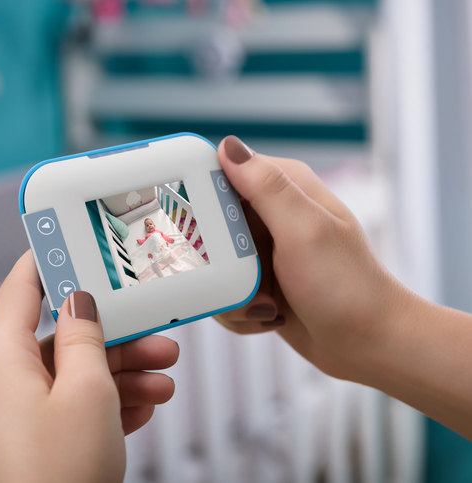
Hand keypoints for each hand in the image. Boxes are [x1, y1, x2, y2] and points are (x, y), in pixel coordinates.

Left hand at [0, 251, 178, 481]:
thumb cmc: (58, 476)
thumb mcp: (86, 392)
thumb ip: (84, 338)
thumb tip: (78, 303)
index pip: (20, 289)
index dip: (46, 260)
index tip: (70, 239)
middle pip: (58, 339)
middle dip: (112, 336)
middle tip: (153, 333)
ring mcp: (12, 417)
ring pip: (70, 377)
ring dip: (119, 374)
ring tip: (163, 377)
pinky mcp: (29, 444)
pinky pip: (68, 409)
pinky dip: (104, 404)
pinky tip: (143, 406)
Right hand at [213, 136, 410, 380]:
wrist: (368, 344)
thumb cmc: (346, 287)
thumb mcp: (304, 230)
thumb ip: (266, 188)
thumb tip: (228, 146)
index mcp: (283, 188)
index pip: (221, 172)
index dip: (201, 198)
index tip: (200, 229)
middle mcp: (271, 214)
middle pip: (207, 224)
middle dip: (217, 260)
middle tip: (246, 278)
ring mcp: (263, 250)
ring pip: (212, 263)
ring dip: (231, 292)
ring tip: (265, 303)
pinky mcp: (258, 281)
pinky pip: (224, 290)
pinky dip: (239, 309)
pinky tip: (267, 315)